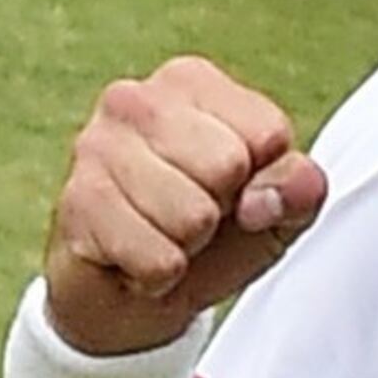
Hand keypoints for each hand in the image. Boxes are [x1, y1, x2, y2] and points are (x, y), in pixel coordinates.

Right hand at [43, 56, 327, 355]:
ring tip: (163, 236)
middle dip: (220, 212)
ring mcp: (98, 146)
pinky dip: (158, 276)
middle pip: (227, 167)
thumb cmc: (207, 236)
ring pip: (191, 217)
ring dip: (187, 247)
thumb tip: (284, 190)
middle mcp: (137, 99)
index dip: (264, 183)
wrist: (128, 294)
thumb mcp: (273, 209)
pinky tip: (136, 254)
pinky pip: (157, 260)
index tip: (235, 194)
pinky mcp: (77, 202)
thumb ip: (299, 187)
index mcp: (192, 83)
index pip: (268, 134)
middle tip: (193, 220)